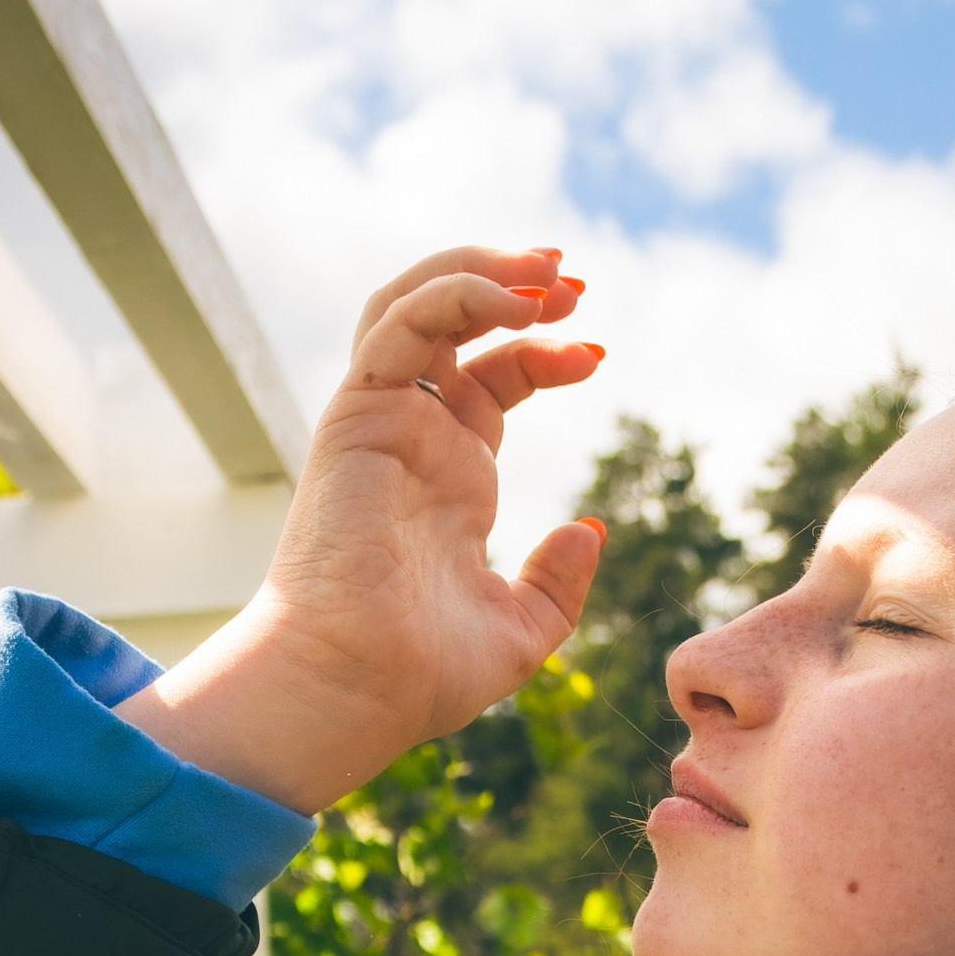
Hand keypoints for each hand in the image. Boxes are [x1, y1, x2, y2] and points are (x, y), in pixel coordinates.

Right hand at [116, 245, 606, 812]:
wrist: (355, 683)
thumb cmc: (418, 673)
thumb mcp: (517, 630)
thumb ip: (556, 582)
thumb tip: (589, 528)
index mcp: (450, 474)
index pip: (497, 379)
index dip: (546, 353)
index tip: (598, 351)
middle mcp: (414, 436)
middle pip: (457, 326)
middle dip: (516, 288)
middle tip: (577, 280)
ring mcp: (383, 419)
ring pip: (418, 305)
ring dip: (483, 272)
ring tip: (552, 272)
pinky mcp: (357, 413)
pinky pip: (400, 325)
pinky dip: (457, 295)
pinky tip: (520, 306)